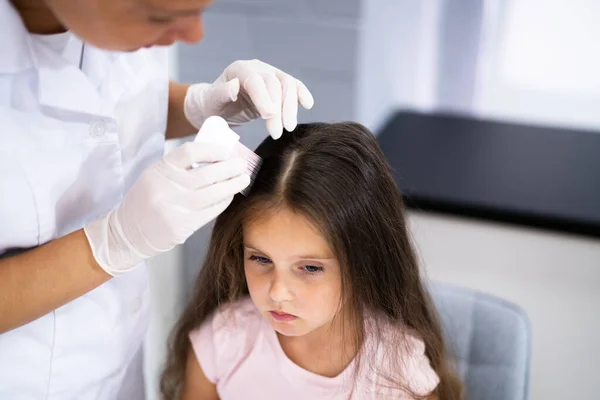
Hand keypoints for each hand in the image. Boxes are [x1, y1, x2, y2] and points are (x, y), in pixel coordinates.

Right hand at [84, 140, 248, 275]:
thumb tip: (216, 157)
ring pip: (213, 194)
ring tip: (243, 179)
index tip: (227, 152)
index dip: (213, 150)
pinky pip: (210, 211)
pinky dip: (223, 202)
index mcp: (160, 170)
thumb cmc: (148, 198)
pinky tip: (229, 196)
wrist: (129, 230)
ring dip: (232, 185)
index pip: (190, 152)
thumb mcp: (156, 175)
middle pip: (207, 174)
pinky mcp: (182, 226)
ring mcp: (174, 208)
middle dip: (230, 168)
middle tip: (243, 165)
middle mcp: (166, 188)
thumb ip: (180, 166)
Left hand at [183, 59, 314, 138]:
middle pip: (275, 83)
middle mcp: (257, 68)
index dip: (264, 98)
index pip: (256, 81)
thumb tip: (234, 87)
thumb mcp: (212, 101)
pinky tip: (308, 104)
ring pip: (287, 85)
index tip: (269, 116)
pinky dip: (301, 94)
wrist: (219, 106)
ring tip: (288, 128)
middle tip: (277, 132)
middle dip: (279, 108)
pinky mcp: (278, 85)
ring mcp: (270, 75)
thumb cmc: (214, 105)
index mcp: (239, 69)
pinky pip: (293, 86)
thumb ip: (222, 93)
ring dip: (291, 107)